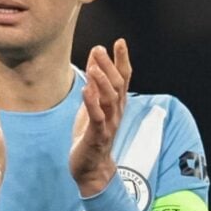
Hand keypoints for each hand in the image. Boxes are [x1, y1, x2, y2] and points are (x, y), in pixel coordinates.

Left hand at [70, 38, 131, 196]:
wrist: (91, 168)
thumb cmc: (91, 135)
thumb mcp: (93, 105)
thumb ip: (95, 84)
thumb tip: (94, 60)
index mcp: (116, 104)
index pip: (123, 78)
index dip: (122, 60)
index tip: (120, 41)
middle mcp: (116, 112)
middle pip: (117, 85)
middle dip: (109, 66)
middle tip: (100, 49)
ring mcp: (108, 124)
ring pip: (110, 100)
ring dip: (102, 82)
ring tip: (94, 67)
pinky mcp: (97, 136)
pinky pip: (97, 118)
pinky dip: (92, 103)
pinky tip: (86, 90)